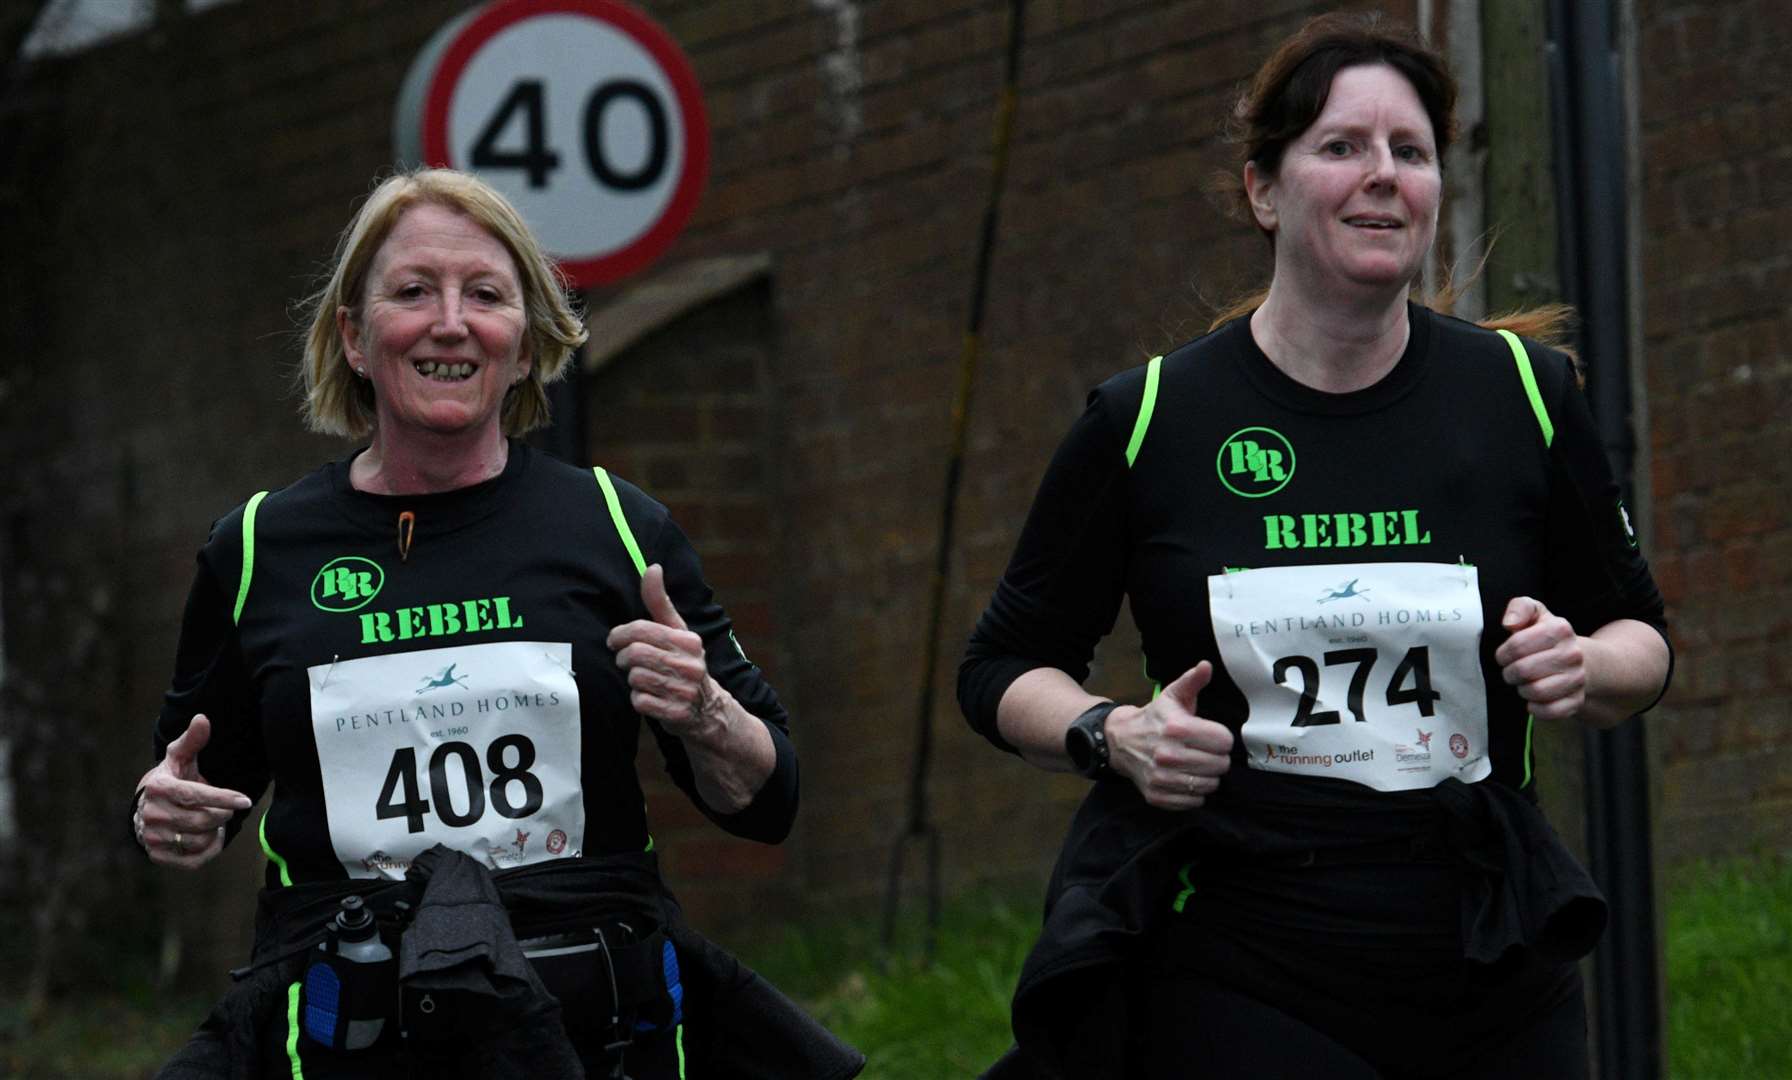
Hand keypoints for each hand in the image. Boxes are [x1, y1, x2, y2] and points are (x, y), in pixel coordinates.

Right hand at [134, 714, 251, 868]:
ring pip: (199, 840)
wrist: (147, 809)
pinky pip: (193, 860)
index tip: (245, 800)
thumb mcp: (180, 757)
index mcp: (157, 788)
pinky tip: (211, 837)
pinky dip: (209, 849)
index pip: (195, 795)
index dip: (223, 798)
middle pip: (201, 820)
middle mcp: (151, 814)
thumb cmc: (172, 778)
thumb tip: (203, 718)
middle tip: (228, 808)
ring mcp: (152, 837)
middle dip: (222, 814)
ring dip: (215, 831)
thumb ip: (193, 740)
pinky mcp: (158, 856)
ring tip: (215, 820)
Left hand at [607, 564, 727, 739]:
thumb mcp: (676, 631)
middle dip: (624, 658)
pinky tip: (651, 697)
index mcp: (689, 641)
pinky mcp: (677, 714)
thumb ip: (659, 601)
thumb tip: (653, 567)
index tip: (615, 640)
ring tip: (643, 678)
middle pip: (635, 654)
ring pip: (636, 678)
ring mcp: (685, 690)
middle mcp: (691, 665)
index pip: (642, 630)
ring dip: (632, 680)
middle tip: (627, 661)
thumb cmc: (683, 662)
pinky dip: (639, 700)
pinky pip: (640, 702)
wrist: (707, 709)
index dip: (620, 634)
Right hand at [1105, 661, 1232, 809]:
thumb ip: (1192, 681)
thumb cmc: (1154, 718)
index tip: (1212, 736)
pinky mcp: (1156, 795)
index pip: (1224, 742)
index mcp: (1177, 728)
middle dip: (1218, 758)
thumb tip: (1207, 665)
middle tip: (1206, 752)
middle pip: (1220, 765)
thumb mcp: (1172, 696)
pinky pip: (1193, 801)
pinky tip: (1187, 779)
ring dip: (1208, 776)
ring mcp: (1161, 777)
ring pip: (1209, 785)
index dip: (1222, 739)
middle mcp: (1168, 754)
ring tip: (1198, 766)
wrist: (1119, 741)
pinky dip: (1194, 793)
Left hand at [1494, 596, 1586, 720]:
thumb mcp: (1535, 614)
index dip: (1503, 653)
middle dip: (1510, 673)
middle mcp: (1573, 653)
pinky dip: (1536, 708)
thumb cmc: (1546, 637)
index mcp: (1560, 629)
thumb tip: (1510, 623)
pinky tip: (1533, 699)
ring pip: (1536, 692)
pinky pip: (1550, 711)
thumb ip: (1520, 607)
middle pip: (1524, 670)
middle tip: (1512, 671)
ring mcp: (1578, 678)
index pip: (1517, 645)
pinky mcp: (1577, 700)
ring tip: (1524, 683)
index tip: (1504, 656)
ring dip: (1522, 689)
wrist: (1577, 659)